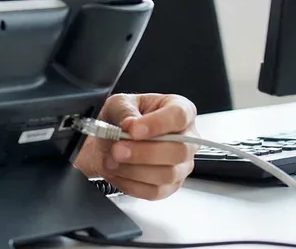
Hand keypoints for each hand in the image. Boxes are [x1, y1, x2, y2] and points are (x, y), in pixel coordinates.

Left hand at [75, 93, 198, 200]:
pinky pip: (156, 191)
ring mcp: (182, 165)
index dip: (157, 124)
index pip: (179, 116)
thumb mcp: (118, 103)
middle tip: (118, 149)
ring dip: (134, 169)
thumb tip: (130, 123)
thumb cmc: (120, 117)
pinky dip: (131, 184)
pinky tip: (117, 173)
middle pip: (178, 151)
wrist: (107, 140)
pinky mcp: (170, 186)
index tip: (133, 130)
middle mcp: (187, 138)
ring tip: (112, 160)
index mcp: (180, 109)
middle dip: (144, 152)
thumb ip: (125, 111)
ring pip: (168, 174)